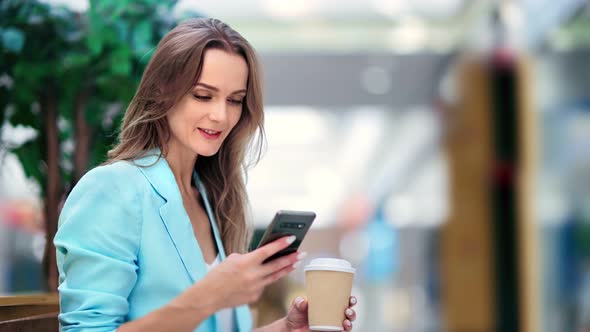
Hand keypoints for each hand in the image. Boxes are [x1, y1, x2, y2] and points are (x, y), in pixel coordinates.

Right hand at [171, 235, 305, 312]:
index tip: (292, 238)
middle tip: (302, 253)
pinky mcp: (255, 296)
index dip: (282, 243)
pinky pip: (264, 286)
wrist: (209, 296)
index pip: (268, 250)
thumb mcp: (232, 259)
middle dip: (291, 258)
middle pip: (277, 265)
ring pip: (275, 276)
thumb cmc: (218, 276)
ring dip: (286, 269)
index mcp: (246, 262)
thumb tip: (261, 257)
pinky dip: (266, 280)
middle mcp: (253, 275)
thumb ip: (249, 257)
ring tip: (294, 263)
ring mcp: (255, 287)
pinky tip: (267, 276)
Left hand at [285, 296, 356, 331]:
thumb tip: (303, 301)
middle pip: (348, 312)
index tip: (351, 297)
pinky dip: (344, 331)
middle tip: (348, 310)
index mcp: (328, 305)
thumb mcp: (295, 308)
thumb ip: (298, 303)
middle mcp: (333, 315)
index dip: (350, 299)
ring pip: (347, 323)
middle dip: (352, 311)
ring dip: (350, 322)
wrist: (292, 330)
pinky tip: (343, 329)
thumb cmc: (295, 316)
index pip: (342, 300)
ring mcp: (332, 325)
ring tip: (346, 321)